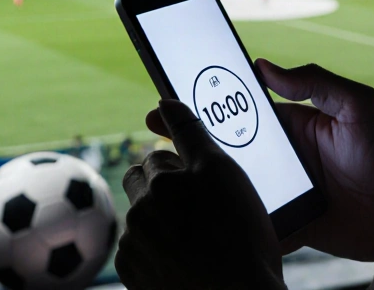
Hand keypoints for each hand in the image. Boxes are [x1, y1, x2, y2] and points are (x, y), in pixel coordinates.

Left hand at [119, 100, 283, 289]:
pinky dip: (154, 251)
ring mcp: (134, 244)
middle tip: (196, 208)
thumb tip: (162, 101)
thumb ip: (190, 133)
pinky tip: (183, 259)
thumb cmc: (242, 237)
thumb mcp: (225, 173)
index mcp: (162, 181)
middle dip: (162, 189)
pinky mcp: (131, 272)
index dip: (181, 167)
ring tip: (197, 240)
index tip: (195, 183)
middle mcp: (142, 210)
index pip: (158, 155)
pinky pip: (137, 250)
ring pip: (141, 218)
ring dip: (159, 221)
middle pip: (142, 183)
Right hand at [148, 60, 373, 260]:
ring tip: (168, 170)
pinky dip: (227, 216)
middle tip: (154, 126)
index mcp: (294, 122)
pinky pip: (251, 219)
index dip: (210, 98)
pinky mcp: (287, 222)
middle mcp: (282, 154)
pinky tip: (199, 212)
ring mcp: (282, 189)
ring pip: (233, 182)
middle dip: (190, 134)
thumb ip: (316, 82)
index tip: (176, 90)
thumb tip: (264, 64)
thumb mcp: (358, 106)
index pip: (243, 106)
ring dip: (202, 176)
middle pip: (228, 143)